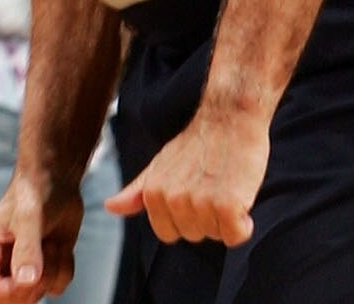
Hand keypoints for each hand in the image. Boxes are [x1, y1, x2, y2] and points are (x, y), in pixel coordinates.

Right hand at [0, 172, 83, 298]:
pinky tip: (59, 244)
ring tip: (49, 240)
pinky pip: (57, 287)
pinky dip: (64, 268)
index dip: (2, 292)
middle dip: (33, 283)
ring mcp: (23, 267)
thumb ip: (26, 250)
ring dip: (52, 270)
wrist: (58, 180)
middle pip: (11, 298)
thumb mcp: (29, 218)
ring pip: (38, 294)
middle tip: (43, 255)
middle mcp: (1, 261)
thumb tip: (26, 282)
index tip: (25, 280)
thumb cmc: (35, 190)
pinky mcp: (44, 268)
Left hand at [106, 100, 267, 245]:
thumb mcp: (159, 164)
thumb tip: (110, 207)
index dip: (184, 218)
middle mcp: (172, 200)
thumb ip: (137, 190)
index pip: (168, 234)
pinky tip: (239, 194)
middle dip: (205, 217)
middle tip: (211, 184)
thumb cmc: (195, 144)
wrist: (228, 117)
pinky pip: (237, 237)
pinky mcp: (226, 205)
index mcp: (153, 192)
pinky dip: (244, 223)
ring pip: (216, 236)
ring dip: (225, 217)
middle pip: (194, 235)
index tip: (192, 193)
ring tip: (224, 184)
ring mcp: (199, 203)